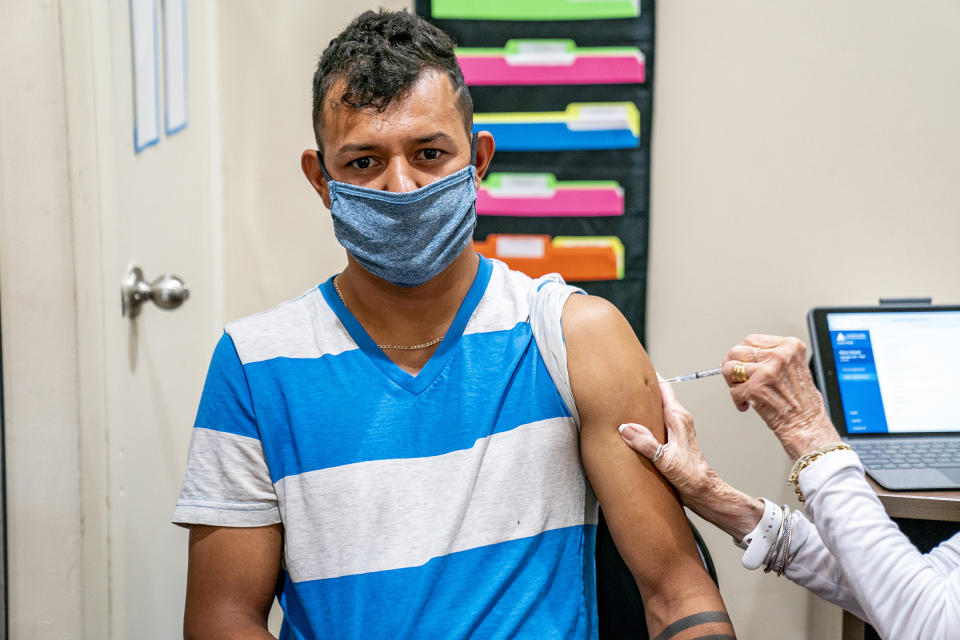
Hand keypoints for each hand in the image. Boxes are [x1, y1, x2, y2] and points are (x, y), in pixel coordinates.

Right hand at [619, 378, 763, 538]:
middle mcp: (678, 419)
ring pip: (656, 408)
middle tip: (620, 381)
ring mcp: (676, 428)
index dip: (649, 374)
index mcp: (678, 418)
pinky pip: (656, 420)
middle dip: (640, 387)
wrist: (704, 492)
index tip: (632, 365)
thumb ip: (646, 444)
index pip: (663, 387)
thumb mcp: (666, 461)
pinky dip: (644, 418)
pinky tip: (631, 425)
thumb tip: (626, 428)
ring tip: (621, 400)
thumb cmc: (691, 477)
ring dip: (641, 404)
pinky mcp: (672, 438)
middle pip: (658, 395)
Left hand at [722, 334, 839, 460]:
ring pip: (729, 368)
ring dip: (733, 383)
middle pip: (737, 351)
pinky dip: (737, 400)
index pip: (751, 340)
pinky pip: (733, 390)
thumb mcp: (793, 366)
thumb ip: (772, 357)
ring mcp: (767, 371)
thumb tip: (742, 354)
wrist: (807, 424)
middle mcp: (779, 355)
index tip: (740, 362)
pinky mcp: (755, 387)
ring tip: (745, 392)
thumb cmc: (800, 400)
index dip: (743, 353)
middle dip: (733, 366)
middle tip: (737, 379)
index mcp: (790, 346)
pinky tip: (748, 405)